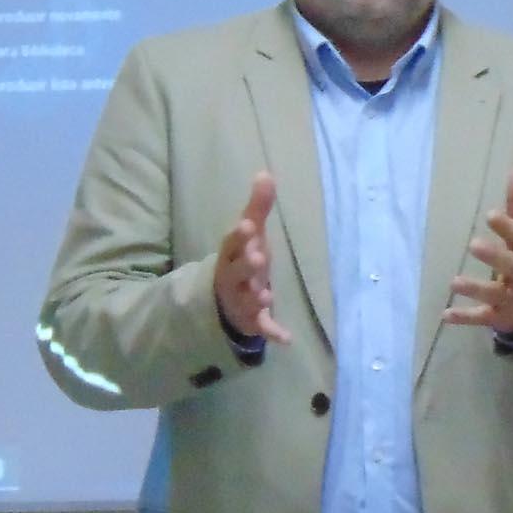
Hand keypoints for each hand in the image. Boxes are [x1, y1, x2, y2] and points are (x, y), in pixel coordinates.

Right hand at [213, 170, 290, 346]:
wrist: (225, 300)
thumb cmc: (242, 260)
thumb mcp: (250, 235)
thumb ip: (258, 207)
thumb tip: (266, 173)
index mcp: (231, 255)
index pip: (232, 244)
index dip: (240, 237)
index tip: (249, 226)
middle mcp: (232, 279)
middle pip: (237, 272)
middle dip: (246, 266)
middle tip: (260, 257)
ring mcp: (241, 301)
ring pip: (247, 301)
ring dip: (256, 298)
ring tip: (267, 295)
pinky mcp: (252, 321)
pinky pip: (261, 328)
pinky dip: (273, 333)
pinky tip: (287, 339)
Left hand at [446, 165, 512, 336]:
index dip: (508, 228)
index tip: (490, 214)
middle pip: (510, 266)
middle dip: (494, 256)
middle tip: (473, 245)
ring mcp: (510, 298)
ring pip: (494, 294)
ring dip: (475, 288)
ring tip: (454, 282)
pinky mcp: (498, 316)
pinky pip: (482, 317)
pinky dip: (464, 318)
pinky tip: (445, 315)